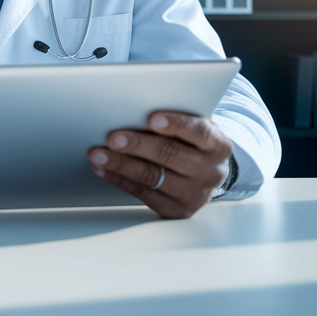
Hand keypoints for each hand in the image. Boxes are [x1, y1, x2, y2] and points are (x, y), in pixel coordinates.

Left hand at [87, 111, 232, 218]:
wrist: (205, 172)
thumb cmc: (191, 141)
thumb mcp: (193, 124)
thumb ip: (175, 115)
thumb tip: (136, 106)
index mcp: (218, 144)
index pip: (199, 132)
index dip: (176, 124)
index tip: (152, 118)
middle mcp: (211, 171)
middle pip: (171, 156)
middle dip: (138, 145)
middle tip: (112, 138)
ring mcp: (195, 194)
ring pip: (153, 177)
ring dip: (121, 165)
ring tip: (98, 154)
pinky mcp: (177, 210)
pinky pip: (143, 194)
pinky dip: (119, 179)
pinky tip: (103, 169)